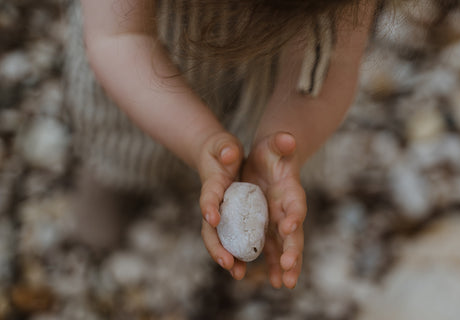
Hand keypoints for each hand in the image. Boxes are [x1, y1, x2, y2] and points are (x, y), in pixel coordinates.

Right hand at [196, 131, 246, 278]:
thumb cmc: (222, 149)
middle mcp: (214, 204)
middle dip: (216, 246)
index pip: (208, 196)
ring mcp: (221, 215)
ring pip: (220, 240)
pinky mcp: (230, 221)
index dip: (209, 207)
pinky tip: (245, 270)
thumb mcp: (224, 144)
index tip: (212, 219)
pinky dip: (237, 255)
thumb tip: (230, 154)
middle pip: (210, 229)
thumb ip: (225, 148)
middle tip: (226, 262)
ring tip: (238, 273)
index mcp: (212, 184)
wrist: (217, 158)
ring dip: (227, 257)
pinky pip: (232, 241)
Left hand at [242, 132, 306, 288]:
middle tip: (289, 270)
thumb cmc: (272, 150)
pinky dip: (274, 263)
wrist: (270, 160)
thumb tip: (288, 138)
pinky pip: (273, 248)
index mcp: (290, 190)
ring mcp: (279, 220)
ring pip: (285, 246)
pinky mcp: (269, 226)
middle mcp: (288, 209)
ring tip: (283, 283)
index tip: (288, 228)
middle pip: (293, 232)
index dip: (293, 216)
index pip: (295, 205)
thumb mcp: (274, 143)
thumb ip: (281, 142)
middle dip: (292, 251)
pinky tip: (274, 279)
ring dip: (286, 265)